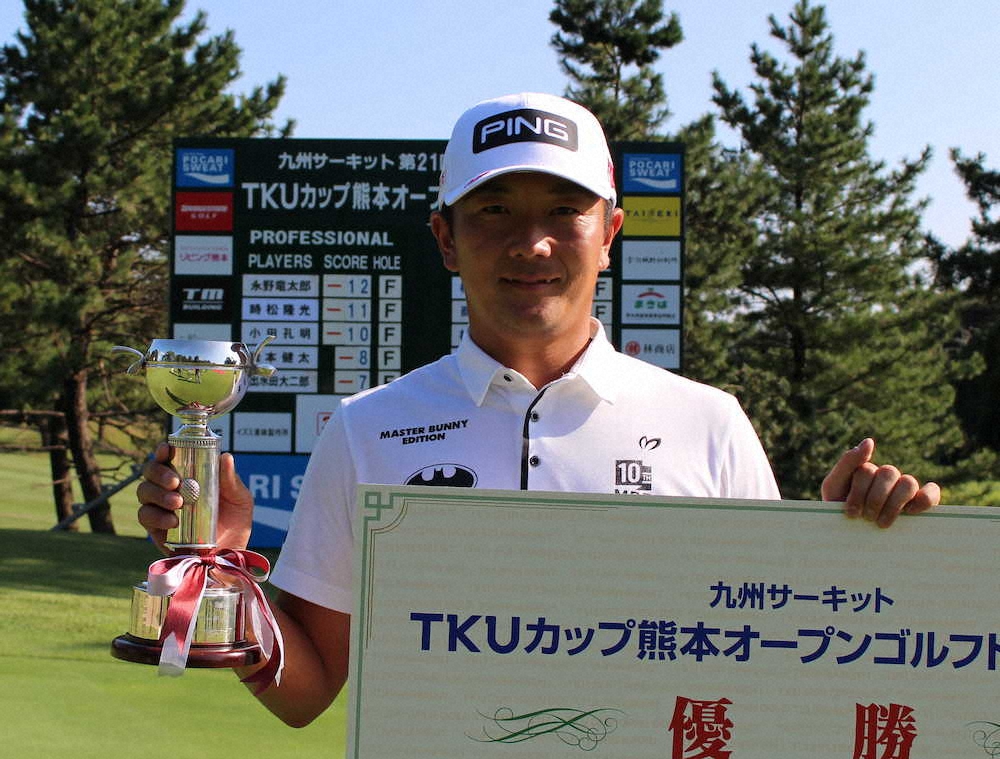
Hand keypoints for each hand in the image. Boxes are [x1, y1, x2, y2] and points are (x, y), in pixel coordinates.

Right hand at [136, 442, 254, 551]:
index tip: (166, 449)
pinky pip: (146, 517)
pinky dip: (156, 516)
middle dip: (159, 473)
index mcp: (188, 476)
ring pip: (144, 492)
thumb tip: (225, 456)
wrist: (231, 555)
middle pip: (150, 472)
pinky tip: (173, 521)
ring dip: (158, 494)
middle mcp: (170, 489)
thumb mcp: (240, 500)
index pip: (169, 458)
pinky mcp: (156, 530)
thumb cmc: (236, 523)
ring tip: (178, 502)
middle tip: (175, 481)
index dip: (164, 451)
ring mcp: (161, 509)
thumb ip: (231, 481)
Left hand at [821, 438, 940, 527]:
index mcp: (867, 471)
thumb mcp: (835, 487)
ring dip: (894, 503)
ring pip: (908, 482)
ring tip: (882, 523)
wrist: (849, 537)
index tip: (851, 513)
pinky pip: (932, 492)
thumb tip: (870, 441)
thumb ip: (848, 462)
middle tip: (867, 518)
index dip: (858, 492)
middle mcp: (887, 477)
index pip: (867, 470)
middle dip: (875, 498)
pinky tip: (910, 512)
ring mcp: (905, 489)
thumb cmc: (840, 512)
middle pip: (889, 473)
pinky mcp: (921, 503)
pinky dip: (924, 499)